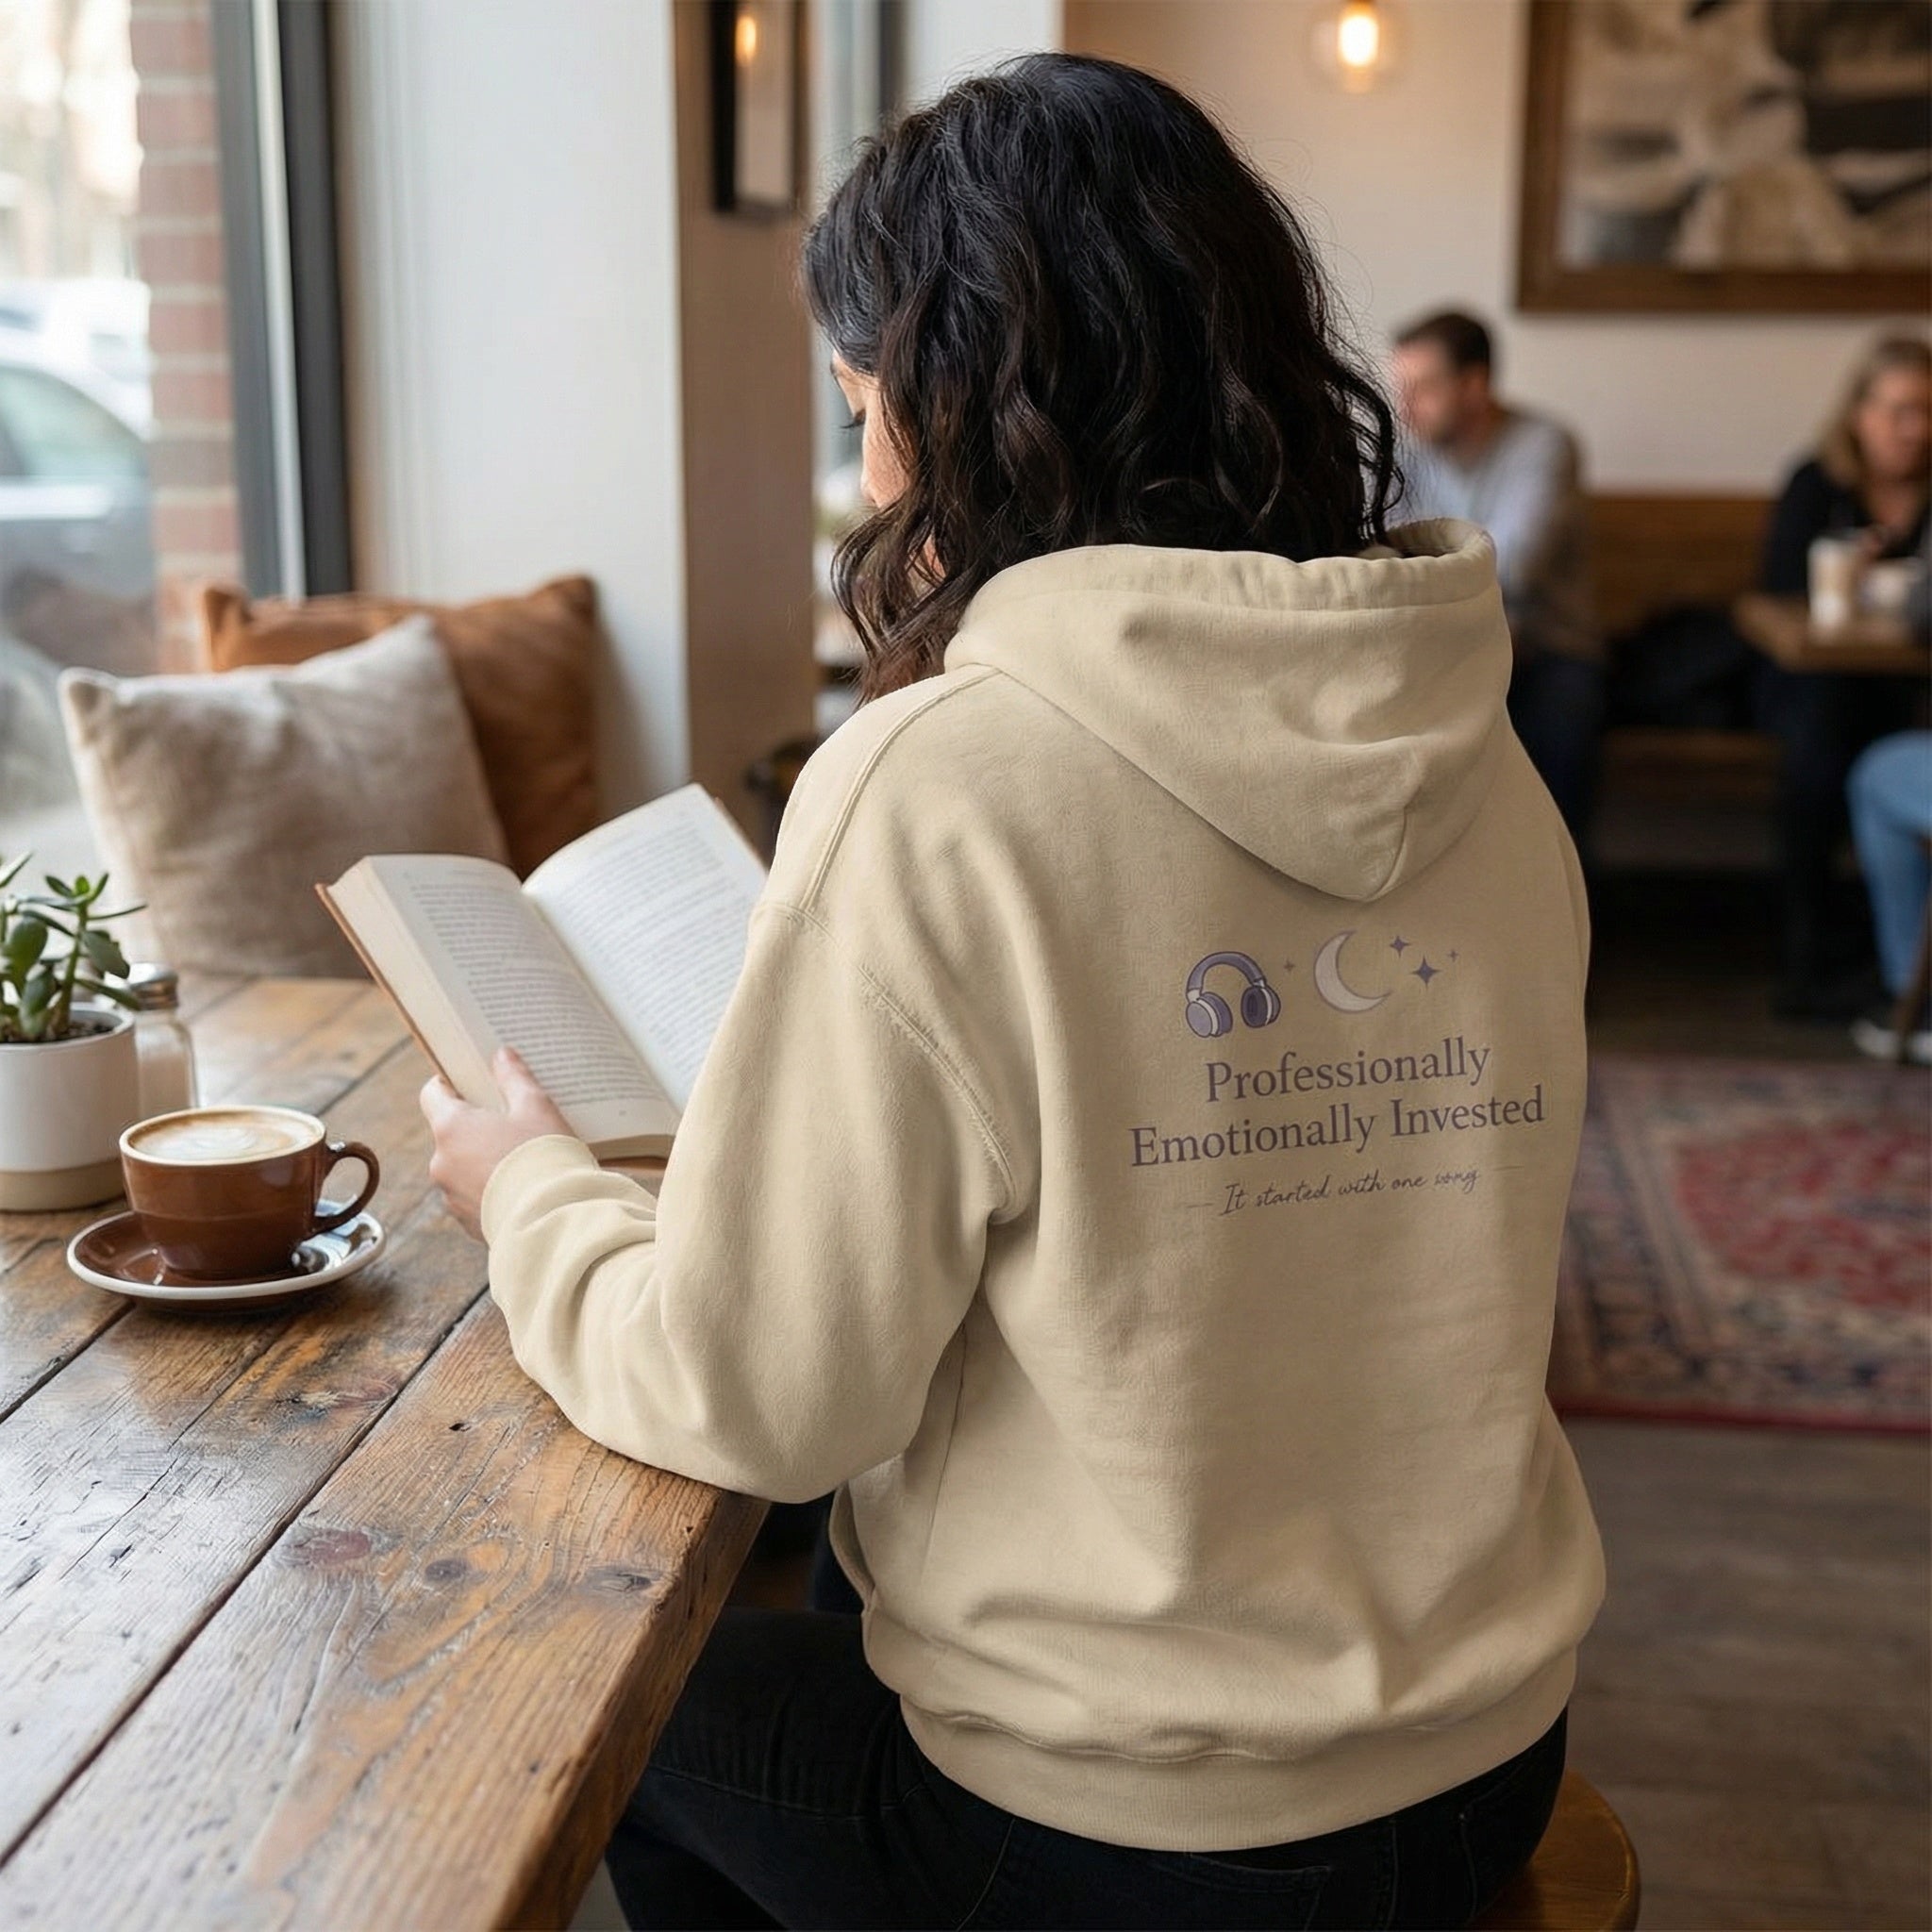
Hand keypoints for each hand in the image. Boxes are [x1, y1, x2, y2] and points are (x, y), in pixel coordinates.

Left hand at [420, 1047, 573, 1239]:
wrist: (556, 1219)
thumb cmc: (544, 1156)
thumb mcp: (536, 1107)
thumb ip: (515, 1077)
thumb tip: (502, 1055)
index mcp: (451, 1127)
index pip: (432, 1094)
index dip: (450, 1084)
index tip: (471, 1082)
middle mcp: (441, 1162)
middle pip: (452, 1134)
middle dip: (478, 1127)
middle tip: (513, 1123)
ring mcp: (452, 1196)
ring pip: (463, 1168)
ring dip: (484, 1162)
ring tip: (523, 1161)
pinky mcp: (468, 1223)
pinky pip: (475, 1198)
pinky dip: (492, 1191)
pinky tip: (523, 1189)